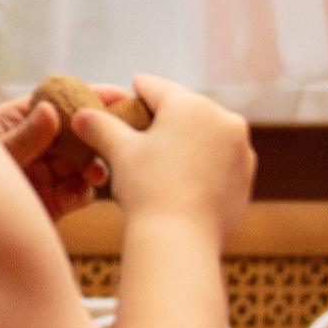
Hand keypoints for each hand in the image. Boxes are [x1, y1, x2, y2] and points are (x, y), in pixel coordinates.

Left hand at [0, 93, 107, 219]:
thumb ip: (22, 137)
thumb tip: (50, 111)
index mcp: (16, 121)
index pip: (57, 100)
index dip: (88, 95)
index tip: (119, 95)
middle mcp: (36, 145)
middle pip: (77, 133)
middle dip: (99, 134)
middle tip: (118, 137)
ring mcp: (45, 173)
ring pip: (82, 163)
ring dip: (94, 164)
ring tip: (95, 172)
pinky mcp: (51, 202)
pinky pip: (77, 192)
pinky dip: (81, 191)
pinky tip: (77, 191)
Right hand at [71, 75, 253, 238]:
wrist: (180, 240)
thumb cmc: (147, 190)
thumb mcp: (118, 152)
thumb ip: (101, 126)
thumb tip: (80, 115)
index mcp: (190, 104)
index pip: (156, 87)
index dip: (136, 91)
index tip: (129, 93)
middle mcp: (223, 119)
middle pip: (184, 109)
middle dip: (163, 118)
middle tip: (140, 128)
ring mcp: (240, 148)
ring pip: (205, 134)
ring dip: (185, 139)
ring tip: (162, 156)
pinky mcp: (246, 175)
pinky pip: (219, 159)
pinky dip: (202, 162)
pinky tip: (182, 178)